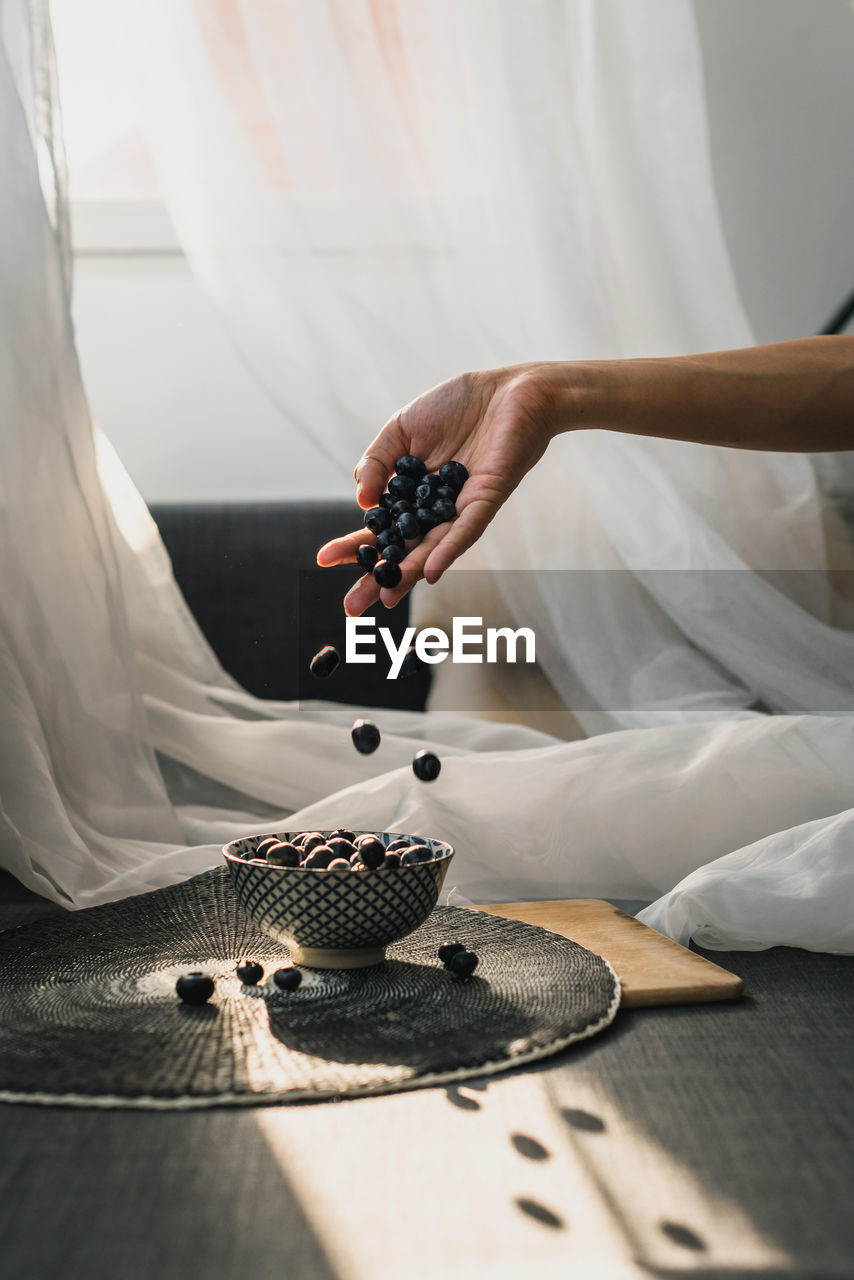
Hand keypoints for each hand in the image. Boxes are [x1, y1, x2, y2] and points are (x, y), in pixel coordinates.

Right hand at [316, 363, 557, 614]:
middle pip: (403, 549)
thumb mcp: (400, 429)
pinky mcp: (487, 498)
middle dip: (378, 577)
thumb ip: (375, 463)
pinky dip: (447, 549)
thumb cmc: (456, 406)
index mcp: (413, 494)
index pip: (379, 528)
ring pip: (432, 547)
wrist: (508, 388)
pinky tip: (430, 570)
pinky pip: (466, 529)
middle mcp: (436, 508)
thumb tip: (360, 502)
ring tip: (386, 596)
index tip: (323, 561)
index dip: (353, 546)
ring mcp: (461, 507)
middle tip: (352, 608)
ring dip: (409, 574)